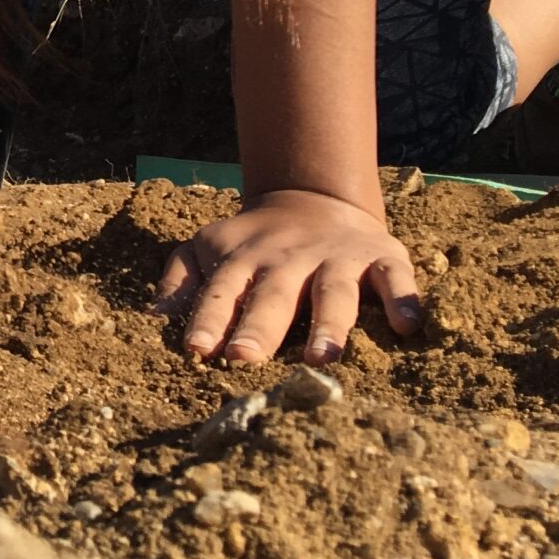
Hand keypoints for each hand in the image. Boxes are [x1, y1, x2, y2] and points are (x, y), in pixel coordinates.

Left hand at [156, 188, 421, 364]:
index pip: (221, 292)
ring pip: (334, 292)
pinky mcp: (382, 259)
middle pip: (273, 295)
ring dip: (329, 324)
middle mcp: (289, 261)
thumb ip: (182, 280)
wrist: (316, 200)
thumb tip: (151, 319)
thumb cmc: (254, 244)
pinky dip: (403, 299)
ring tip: (323, 358)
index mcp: (244, 262)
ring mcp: (337, 259)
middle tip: (244, 359)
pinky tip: (407, 326)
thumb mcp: (209, 249)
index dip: (208, 319)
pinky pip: (395, 279)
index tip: (195, 350)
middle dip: (258, 327)